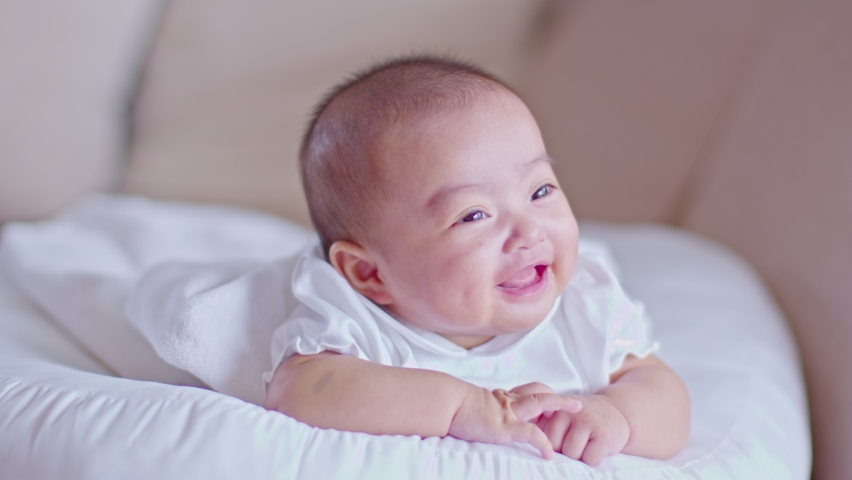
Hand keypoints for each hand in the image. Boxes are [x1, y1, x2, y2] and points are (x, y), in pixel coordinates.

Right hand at [447, 382, 581, 458]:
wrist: (447, 404)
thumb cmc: (450, 405)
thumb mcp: (465, 405)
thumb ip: (474, 409)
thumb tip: (467, 415)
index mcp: (498, 399)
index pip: (523, 393)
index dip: (537, 394)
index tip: (549, 397)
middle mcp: (507, 402)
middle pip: (537, 393)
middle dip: (557, 397)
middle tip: (574, 403)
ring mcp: (508, 413)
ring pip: (541, 403)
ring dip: (561, 405)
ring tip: (577, 410)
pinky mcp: (505, 427)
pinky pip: (531, 433)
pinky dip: (543, 443)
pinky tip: (550, 455)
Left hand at [535, 394, 628, 465]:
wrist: (616, 410)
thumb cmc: (584, 418)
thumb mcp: (563, 412)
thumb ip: (543, 420)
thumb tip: (529, 438)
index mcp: (557, 407)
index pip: (542, 435)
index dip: (552, 441)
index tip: (564, 435)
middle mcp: (570, 412)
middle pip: (554, 445)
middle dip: (564, 450)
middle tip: (578, 441)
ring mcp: (588, 422)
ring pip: (571, 453)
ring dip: (579, 455)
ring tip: (587, 444)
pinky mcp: (604, 435)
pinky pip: (590, 459)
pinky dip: (593, 459)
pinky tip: (597, 448)